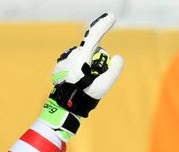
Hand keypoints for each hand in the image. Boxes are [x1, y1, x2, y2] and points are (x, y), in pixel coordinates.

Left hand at [39, 12, 123, 139]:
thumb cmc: (84, 97)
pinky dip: (77, 71)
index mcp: (81, 57)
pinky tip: (75, 83)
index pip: (94, 36)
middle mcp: (72, 55)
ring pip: (82, 58)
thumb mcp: (103, 86)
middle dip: (95, 61)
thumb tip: (118, 57)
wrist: (64, 107)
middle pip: (90, 52)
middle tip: (92, 80)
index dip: (103, 25)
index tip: (111, 17)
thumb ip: (115, 70)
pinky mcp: (59, 66)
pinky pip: (73, 64)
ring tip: (83, 84)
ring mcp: (64, 60)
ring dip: (85, 66)